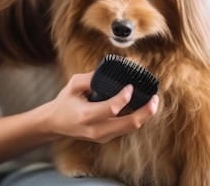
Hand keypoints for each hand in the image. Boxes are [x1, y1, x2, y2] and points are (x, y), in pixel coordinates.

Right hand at [44, 71, 158, 143]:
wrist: (55, 125)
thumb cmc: (64, 103)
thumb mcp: (73, 86)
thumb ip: (90, 78)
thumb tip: (108, 70)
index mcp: (86, 116)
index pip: (112, 108)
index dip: (124, 97)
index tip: (130, 86)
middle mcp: (96, 130)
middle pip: (129, 124)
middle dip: (146, 111)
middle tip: (155, 97)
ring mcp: (102, 136)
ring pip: (130, 128)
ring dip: (144, 115)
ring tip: (153, 101)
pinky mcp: (106, 138)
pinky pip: (126, 129)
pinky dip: (136, 118)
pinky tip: (142, 108)